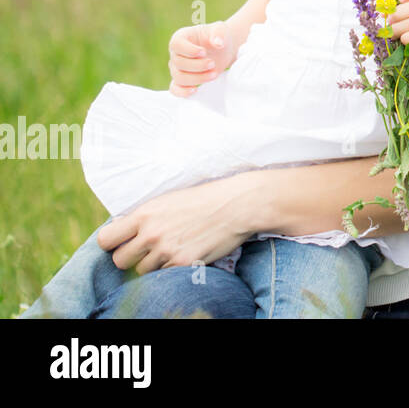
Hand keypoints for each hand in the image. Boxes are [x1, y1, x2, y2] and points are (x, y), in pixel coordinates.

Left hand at [97, 172, 255, 271]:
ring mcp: (167, 250)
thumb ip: (145, 216)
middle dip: (130, 258)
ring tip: (171, 250)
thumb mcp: (169, 200)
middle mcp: (151, 233)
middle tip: (146, 251)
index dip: (111, 244)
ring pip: (142, 271)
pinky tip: (186, 253)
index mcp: (144, 214)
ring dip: (153, 264)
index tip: (122, 243)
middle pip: (120, 260)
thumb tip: (122, 230)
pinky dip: (173, 269)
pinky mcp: (184, 263)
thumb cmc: (204, 199)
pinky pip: (165, 275)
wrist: (238, 204)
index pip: (105, 240)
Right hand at [168, 21, 234, 95]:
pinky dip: (182, 92)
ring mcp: (177, 68)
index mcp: (181, 37)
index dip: (188, 50)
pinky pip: (174, 88)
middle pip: (178, 63)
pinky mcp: (182, 80)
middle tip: (213, 63)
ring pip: (179, 77)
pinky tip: (195, 90)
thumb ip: (219, 33)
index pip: (176, 45)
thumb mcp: (221, 29)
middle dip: (197, 66)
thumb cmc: (219, 36)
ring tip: (214, 74)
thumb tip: (218, 43)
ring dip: (197, 78)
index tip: (203, 52)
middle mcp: (176, 53)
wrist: (223, 49)